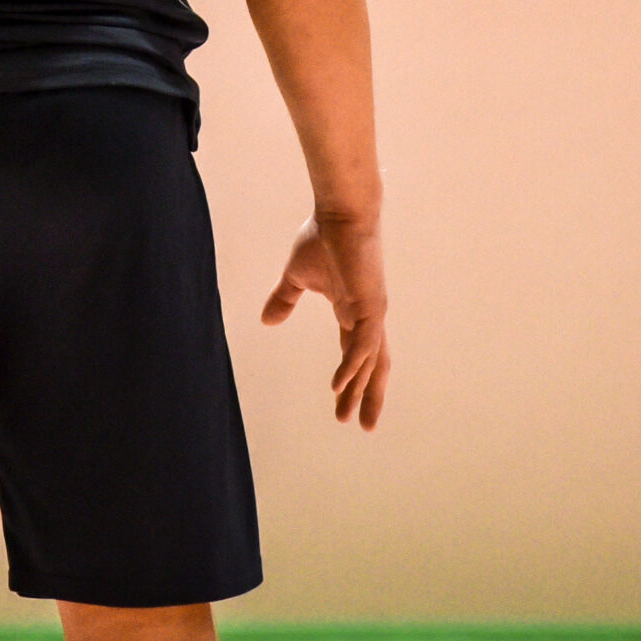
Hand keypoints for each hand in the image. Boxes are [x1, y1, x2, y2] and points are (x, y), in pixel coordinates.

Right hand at [264, 213, 389, 428]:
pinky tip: (340, 388)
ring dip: (360, 391)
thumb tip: (267, 322)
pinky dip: (351, 368)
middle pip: (373, 366)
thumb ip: (284, 300)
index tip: (342, 406)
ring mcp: (372, 313)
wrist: (340, 213)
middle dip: (368, 397)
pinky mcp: (370, 306)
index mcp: (354, 312)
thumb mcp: (297, 277)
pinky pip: (363, 345)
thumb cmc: (322, 238)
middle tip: (364, 427)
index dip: (352, 381)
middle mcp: (368, 318)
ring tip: (351, 419)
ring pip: (369, 362)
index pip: (356, 354)